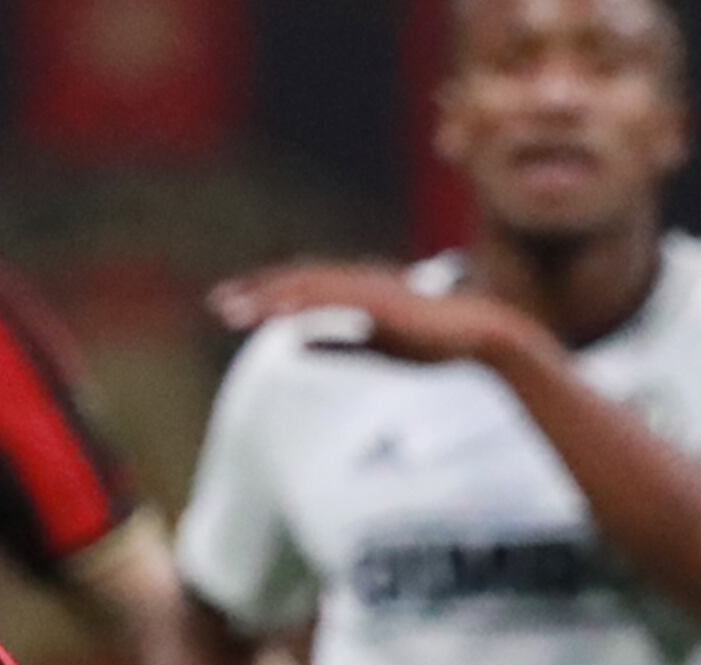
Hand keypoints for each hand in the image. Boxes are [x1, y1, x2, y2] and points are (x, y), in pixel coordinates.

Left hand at [211, 262, 539, 370]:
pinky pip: (334, 301)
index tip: (229, 306)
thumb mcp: (372, 346)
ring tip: (234, 311)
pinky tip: (277, 314)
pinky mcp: (382, 303)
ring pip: (308, 289)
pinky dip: (303, 304)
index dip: (263, 295)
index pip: (299, 288)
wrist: (482, 337)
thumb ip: (335, 343)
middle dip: (256, 292)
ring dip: (269, 297)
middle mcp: (359, 282)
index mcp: (355, 290)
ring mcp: (370, 289)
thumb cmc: (433, 343)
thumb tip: (296, 346)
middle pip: (295, 282)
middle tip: (217, 304)